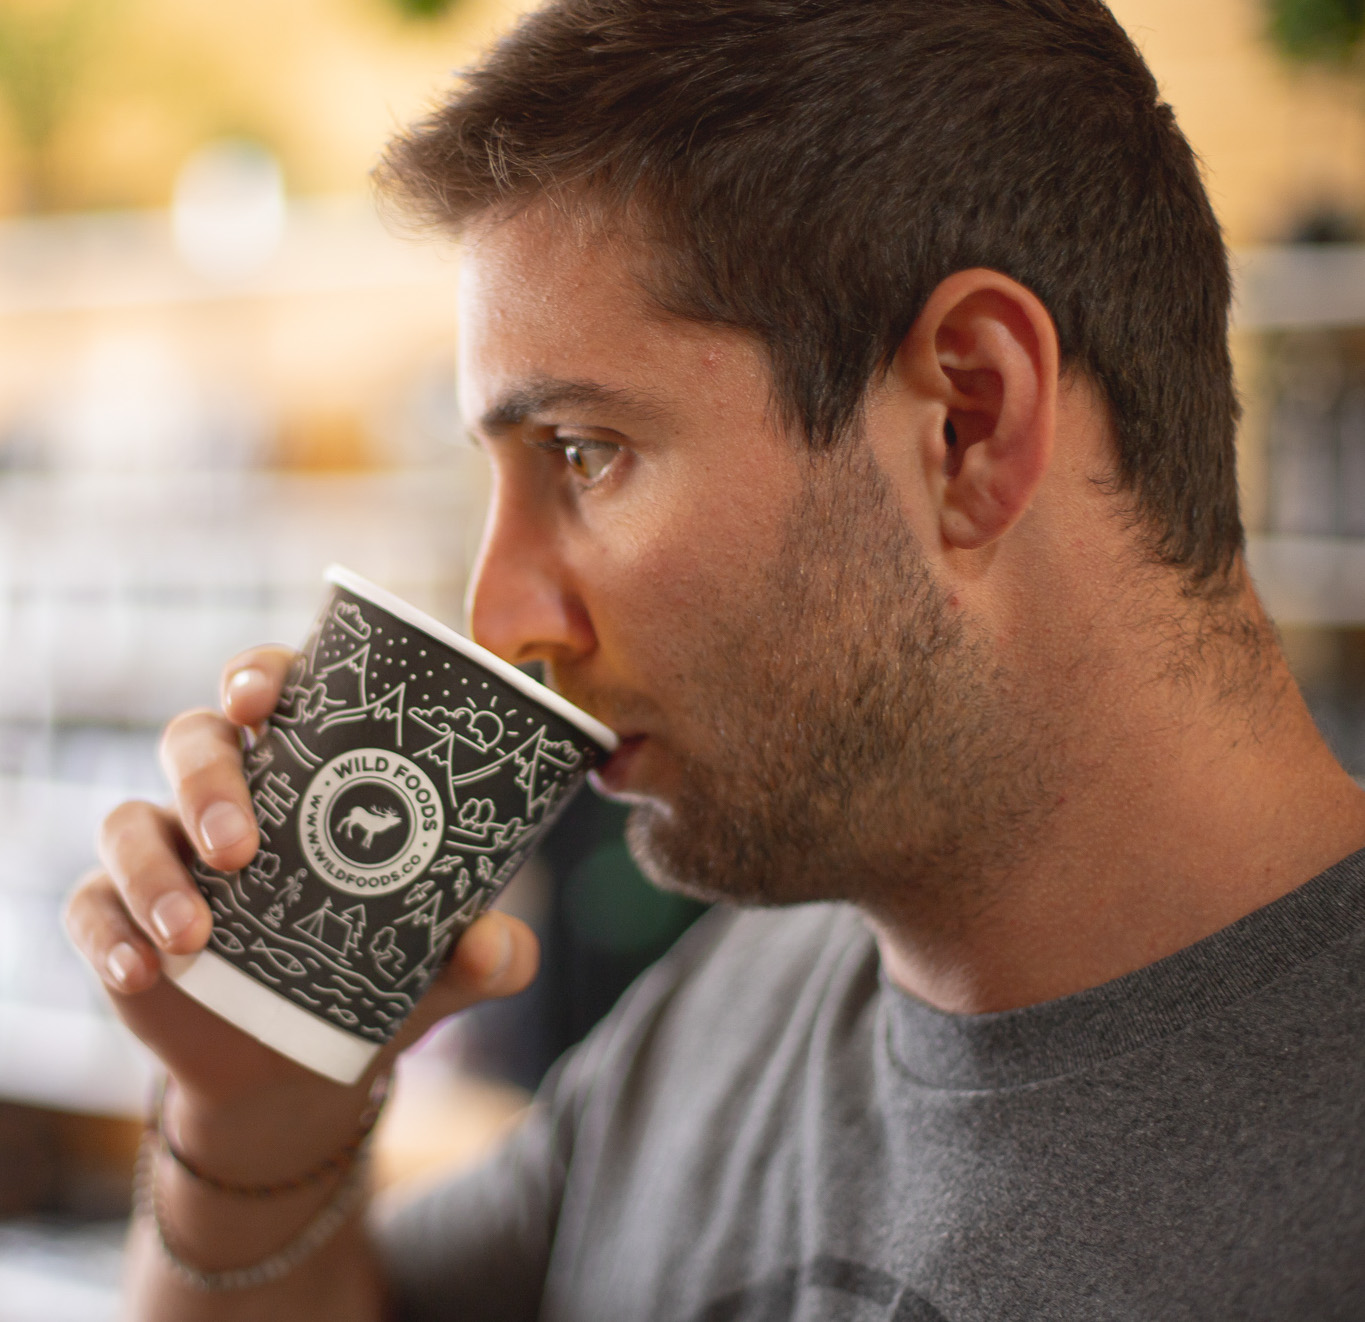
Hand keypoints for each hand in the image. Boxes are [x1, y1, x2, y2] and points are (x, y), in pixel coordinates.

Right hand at [64, 646, 539, 1173]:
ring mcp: (167, 855)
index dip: (259, 675)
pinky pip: (89, 906)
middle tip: (243, 847)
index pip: (272, 690)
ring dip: (154, 870)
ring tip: (197, 935)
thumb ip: (487, 954)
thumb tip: (494, 947)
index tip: (262, 697)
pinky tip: (143, 972)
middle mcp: (227, 796)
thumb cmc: (377, 973)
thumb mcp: (441, 967)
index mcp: (307, 773)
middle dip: (208, 779)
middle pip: (193, 740)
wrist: (305, 1067)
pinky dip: (110, 934)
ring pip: (128, 820)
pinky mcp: (120, 917)